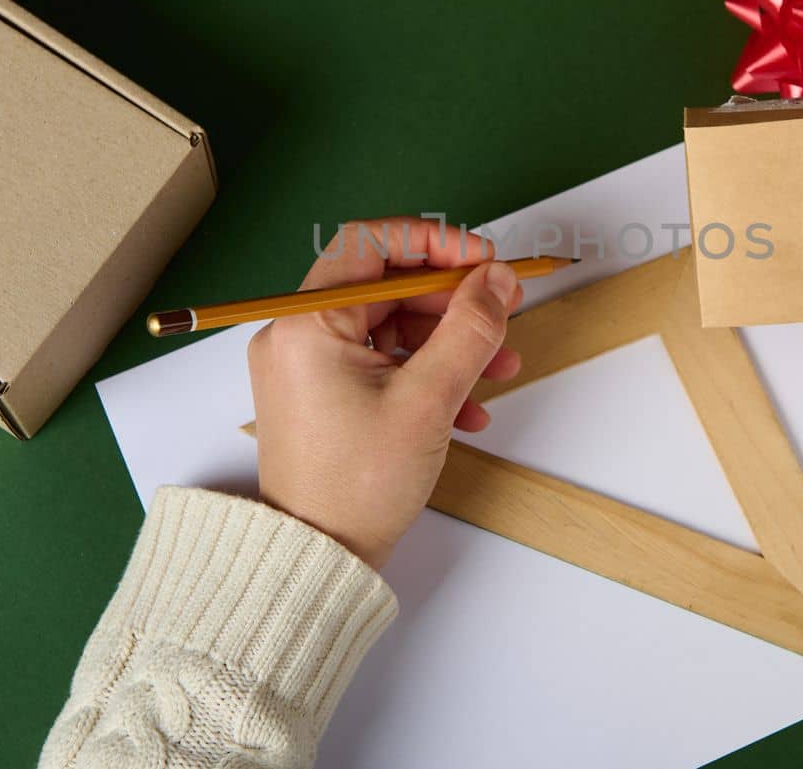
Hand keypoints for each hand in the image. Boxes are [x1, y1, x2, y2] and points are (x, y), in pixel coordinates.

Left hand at [248, 218, 522, 569]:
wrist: (318, 559)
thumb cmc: (358, 484)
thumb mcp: (429, 399)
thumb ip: (469, 328)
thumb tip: (498, 277)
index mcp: (308, 324)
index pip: (372, 243)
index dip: (435, 243)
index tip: (484, 262)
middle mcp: (298, 335)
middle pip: (386, 284)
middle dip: (452, 298)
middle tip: (505, 309)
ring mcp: (308, 366)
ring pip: (389, 326)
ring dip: (449, 340)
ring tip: (501, 366)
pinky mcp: (322, 395)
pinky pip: (380, 362)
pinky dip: (425, 372)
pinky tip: (468, 407)